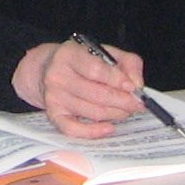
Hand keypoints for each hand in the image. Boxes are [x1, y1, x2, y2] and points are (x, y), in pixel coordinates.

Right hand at [12, 39, 145, 138]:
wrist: (47, 69)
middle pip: (97, 94)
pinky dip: (94, 132)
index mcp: (69, 54)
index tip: (133, 87)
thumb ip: (127, 63)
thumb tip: (136, 85)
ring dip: (115, 114)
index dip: (117, 80)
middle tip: (137, 103)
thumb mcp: (104, 52)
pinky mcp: (53, 114)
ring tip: (125, 110)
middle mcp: (57, 75)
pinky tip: (109, 127)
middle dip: (123, 101)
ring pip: (92, 112)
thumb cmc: (82, 61)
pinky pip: (74, 130)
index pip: (95, 69)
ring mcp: (54, 97)